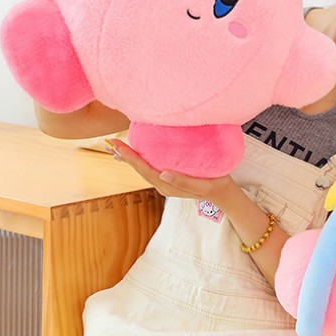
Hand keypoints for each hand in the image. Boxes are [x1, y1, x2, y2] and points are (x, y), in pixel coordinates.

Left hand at [107, 139, 237, 207]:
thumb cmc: (215, 186)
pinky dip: (141, 159)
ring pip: (143, 169)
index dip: (131, 157)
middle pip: (140, 169)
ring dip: (131, 157)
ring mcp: (165, 182)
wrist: (223, 193)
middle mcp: (162, 185)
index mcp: (167, 186)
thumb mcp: (202, 185)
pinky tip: (138, 151)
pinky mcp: (169, 177)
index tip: (119, 145)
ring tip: (119, 146)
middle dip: (125, 156)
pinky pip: (151, 167)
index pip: (144, 170)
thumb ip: (183, 181)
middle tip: (112, 142)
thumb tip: (162, 173)